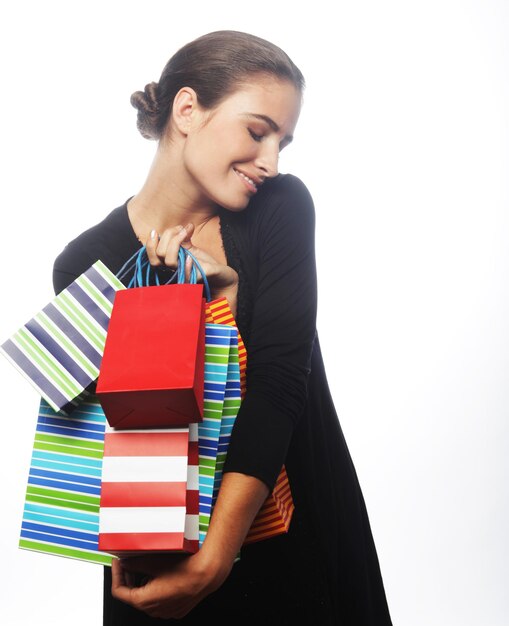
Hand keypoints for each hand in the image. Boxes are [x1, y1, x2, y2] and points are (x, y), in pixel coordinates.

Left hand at [111, 549, 230, 619]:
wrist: (206, 574)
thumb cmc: (183, 569)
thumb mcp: (153, 562)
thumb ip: (135, 563)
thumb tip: (125, 563)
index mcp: (143, 601)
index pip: (119, 591)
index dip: (116, 574)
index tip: (119, 562)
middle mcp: (153, 610)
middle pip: (133, 594)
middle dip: (130, 577)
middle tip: (131, 562)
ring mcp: (165, 611)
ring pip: (147, 597)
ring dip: (144, 583)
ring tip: (149, 567)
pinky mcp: (176, 609)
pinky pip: (161, 600)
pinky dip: (157, 589)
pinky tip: (163, 575)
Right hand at [145, 224, 237, 311]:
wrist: (221, 275)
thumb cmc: (205, 262)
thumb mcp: (191, 248)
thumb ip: (183, 238)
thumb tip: (185, 226)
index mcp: (169, 262)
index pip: (152, 254)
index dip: (152, 242)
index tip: (161, 230)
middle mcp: (173, 270)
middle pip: (159, 254)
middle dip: (168, 236)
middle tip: (181, 229)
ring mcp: (183, 276)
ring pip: (170, 261)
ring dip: (176, 242)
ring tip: (186, 232)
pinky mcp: (196, 279)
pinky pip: (185, 275)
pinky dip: (186, 264)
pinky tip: (190, 255)